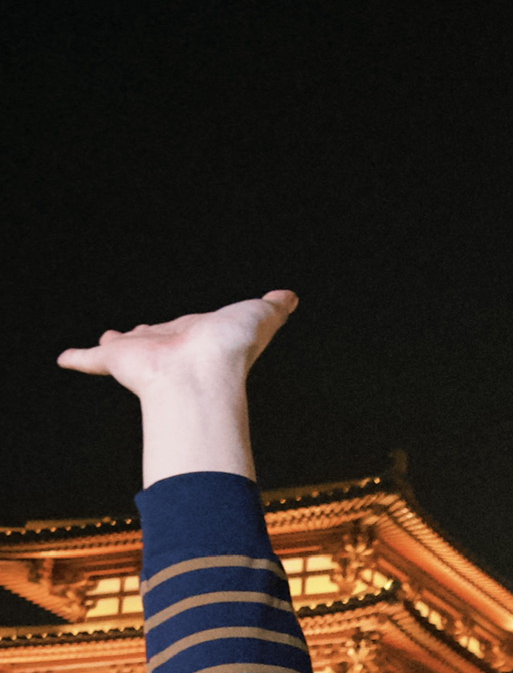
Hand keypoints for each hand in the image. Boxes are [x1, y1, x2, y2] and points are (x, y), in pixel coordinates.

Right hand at [58, 291, 296, 487]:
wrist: (200, 375)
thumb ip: (272, 307)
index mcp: (198, 338)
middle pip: (155, 339)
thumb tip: (290, 297)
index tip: (181, 328)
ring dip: (116, 347)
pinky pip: (90, 359)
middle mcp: (170, 347)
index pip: (188, 330)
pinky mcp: (118, 361)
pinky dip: (77, 358)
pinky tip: (63, 358)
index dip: (184, 328)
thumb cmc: (231, 351)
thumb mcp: (260, 316)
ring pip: (125, 349)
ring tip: (109, 342)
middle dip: (148, 336)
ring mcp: (143, 356)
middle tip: (138, 334)